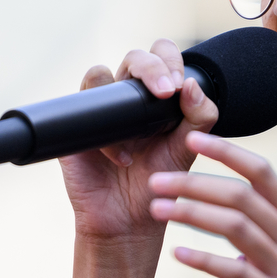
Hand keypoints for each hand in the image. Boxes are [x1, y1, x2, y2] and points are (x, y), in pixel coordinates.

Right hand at [59, 40, 219, 243]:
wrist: (130, 220)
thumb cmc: (159, 182)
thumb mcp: (188, 149)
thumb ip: (200, 117)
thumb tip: (192, 85)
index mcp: (155, 96)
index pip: (161, 57)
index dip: (170, 59)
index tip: (180, 85)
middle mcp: (126, 97)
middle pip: (134, 57)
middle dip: (152, 67)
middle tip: (167, 90)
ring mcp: (99, 110)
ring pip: (99, 74)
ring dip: (124, 91)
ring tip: (143, 129)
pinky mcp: (76, 129)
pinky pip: (82, 110)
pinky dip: (106, 134)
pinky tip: (123, 157)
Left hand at [149, 132, 276, 277]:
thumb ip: (260, 217)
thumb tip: (217, 186)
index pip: (262, 172)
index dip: (227, 152)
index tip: (191, 138)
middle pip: (242, 197)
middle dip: (195, 183)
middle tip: (156, 180)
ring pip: (237, 228)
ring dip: (193, 213)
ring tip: (157, 208)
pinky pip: (236, 273)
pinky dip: (204, 260)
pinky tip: (178, 252)